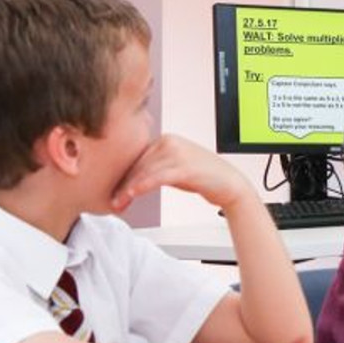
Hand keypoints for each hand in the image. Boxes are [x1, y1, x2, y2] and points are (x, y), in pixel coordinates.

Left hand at [112, 135, 254, 211]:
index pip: (136, 157)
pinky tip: (132, 194)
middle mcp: (170, 142)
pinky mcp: (184, 167)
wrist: (230, 184)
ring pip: (144, 171)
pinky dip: (142, 186)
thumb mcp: (175, 168)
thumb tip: (130, 178)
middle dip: (122, 184)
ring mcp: (178, 153)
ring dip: (128, 189)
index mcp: (166, 139)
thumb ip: (155, 167)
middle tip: (112, 201)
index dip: (122, 175)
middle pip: (138, 164)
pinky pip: (157, 177)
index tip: (114, 191)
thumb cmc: (203, 178)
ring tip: (118, 203)